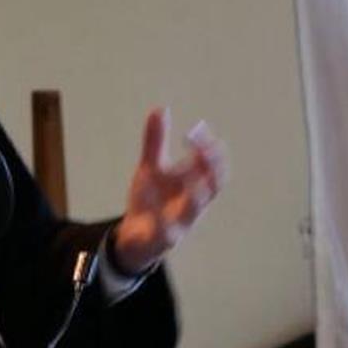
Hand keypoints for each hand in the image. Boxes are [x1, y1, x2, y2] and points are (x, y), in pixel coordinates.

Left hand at [111, 108, 226, 275]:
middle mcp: (193, 201)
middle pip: (212, 185)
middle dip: (211, 168)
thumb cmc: (150, 199)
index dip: (210, 149)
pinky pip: (168, 234)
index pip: (212, 164)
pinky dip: (165, 226)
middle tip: (203, 149)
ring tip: (191, 182)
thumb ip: (156, 141)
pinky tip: (159, 217)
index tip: (197, 132)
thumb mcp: (151, 168)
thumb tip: (161, 108)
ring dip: (195, 196)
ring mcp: (181, 222)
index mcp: (192, 182)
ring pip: (194, 210)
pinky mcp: (164, 239)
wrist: (135, 236)